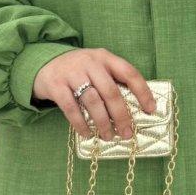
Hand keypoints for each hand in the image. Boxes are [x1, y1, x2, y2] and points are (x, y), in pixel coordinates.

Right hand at [32, 48, 156, 139]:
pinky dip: (81, 124)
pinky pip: (71, 108)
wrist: (44, 63)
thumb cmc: (79, 70)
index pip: (129, 72)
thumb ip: (112, 80)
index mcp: (105, 57)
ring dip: (103, 122)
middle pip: (111, 91)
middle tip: (127, 133)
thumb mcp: (97, 67)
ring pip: (93, 101)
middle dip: (122, 115)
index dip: (142, 91)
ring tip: (108, 136)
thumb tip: (135, 108)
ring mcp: (72, 73)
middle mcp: (90, 62)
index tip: (150, 109)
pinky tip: (87, 134)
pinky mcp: (56, 85)